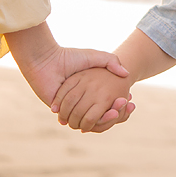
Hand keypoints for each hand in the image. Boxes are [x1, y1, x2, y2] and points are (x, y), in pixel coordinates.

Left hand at [5, 25, 135, 126]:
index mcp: (86, 88)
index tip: (129, 98)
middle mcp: (79, 99)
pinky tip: (108, 114)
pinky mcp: (62, 111)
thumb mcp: (94, 56)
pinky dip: (94, 120)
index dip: (117, 101)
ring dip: (106, 116)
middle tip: (128, 105)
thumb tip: (126, 74)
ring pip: (91, 118)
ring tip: (119, 111)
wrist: (46, 61)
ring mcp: (70, 106)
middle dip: (116, 110)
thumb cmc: (70, 57)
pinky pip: (80, 120)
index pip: (104, 100)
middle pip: (100, 111)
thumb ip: (111, 61)